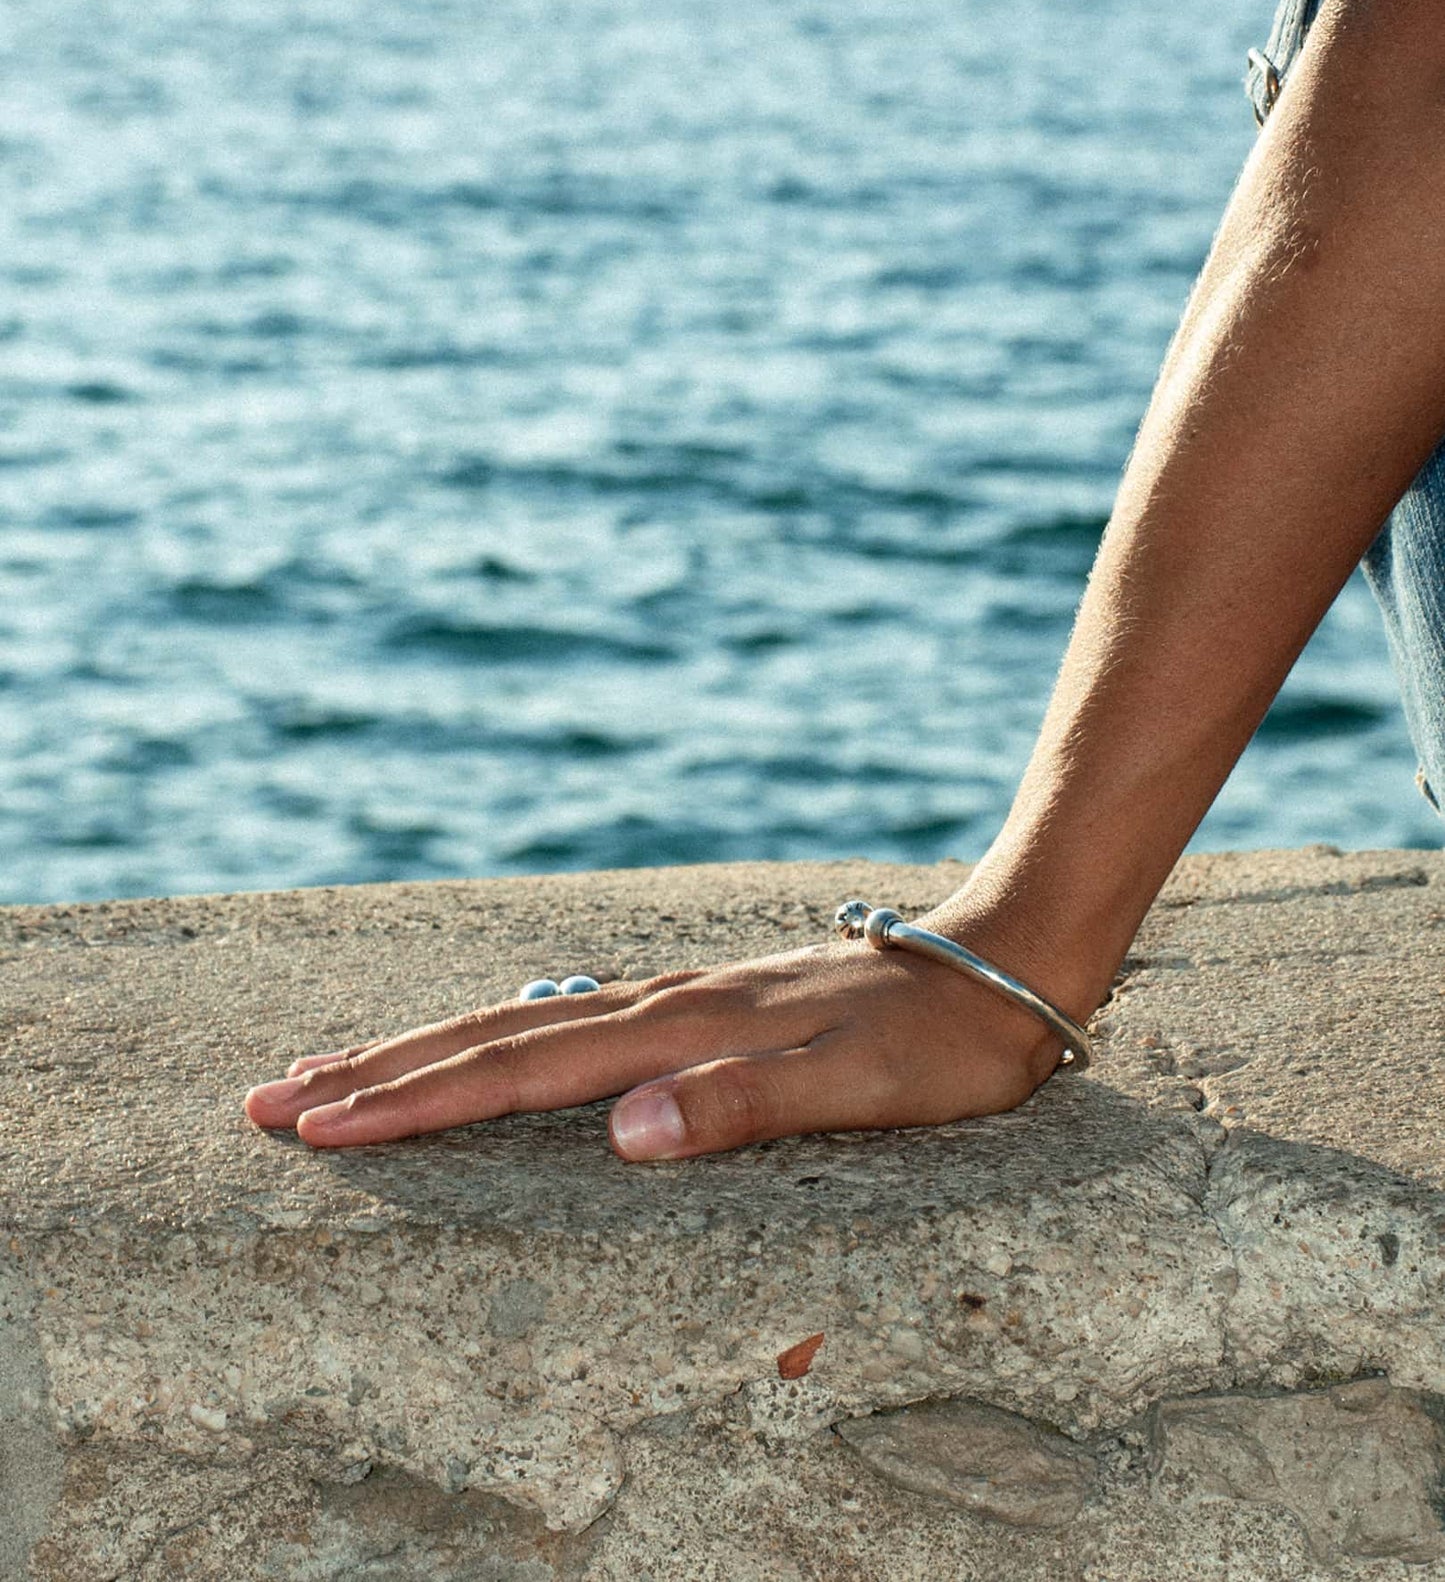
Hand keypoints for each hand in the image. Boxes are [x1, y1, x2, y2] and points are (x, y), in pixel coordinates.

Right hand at [243, 911, 1089, 1160]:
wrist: (1000, 958)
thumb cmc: (942, 1041)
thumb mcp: (861, 1086)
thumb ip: (744, 1104)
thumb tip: (620, 1134)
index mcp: (682, 1030)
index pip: (520, 1072)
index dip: (416, 1102)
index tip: (320, 1126)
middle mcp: (664, 1003)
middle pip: (493, 1034)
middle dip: (379, 1071)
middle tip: (270, 1098)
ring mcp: (679, 994)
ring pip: (522, 1019)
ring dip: (423, 1047)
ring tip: (341, 1069)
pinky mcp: (702, 999)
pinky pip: (570, 1018)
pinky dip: (498, 1034)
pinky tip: (487, 1041)